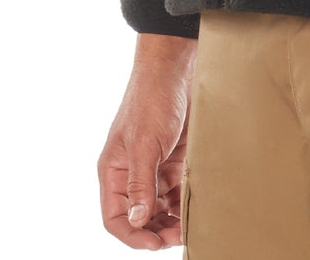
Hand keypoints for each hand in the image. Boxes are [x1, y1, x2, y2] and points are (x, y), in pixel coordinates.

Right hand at [98, 40, 195, 249]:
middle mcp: (132, 172)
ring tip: (189, 226)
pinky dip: (184, 202)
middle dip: (156, 230)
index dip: (131, 234)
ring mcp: (154, 166)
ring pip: (160, 206)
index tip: (154, 244)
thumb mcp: (144, 143)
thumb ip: (140, 184)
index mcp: (114, 171)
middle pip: (139, 216)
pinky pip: (177, 190)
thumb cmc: (152, 100)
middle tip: (178, 236)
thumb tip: (137, 221)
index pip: (114, 217)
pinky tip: (195, 207)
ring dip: (172, 220)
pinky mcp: (175, 158)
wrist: (177, 68)